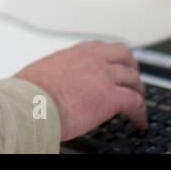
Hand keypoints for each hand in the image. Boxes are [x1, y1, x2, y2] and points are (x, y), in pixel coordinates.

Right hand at [13, 40, 146, 140]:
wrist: (32, 103)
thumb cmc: (30, 92)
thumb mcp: (42, 72)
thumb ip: (54, 73)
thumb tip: (48, 85)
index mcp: (76, 53)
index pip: (101, 47)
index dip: (113, 57)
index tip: (115, 64)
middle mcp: (93, 59)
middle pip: (124, 56)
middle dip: (132, 67)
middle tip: (134, 79)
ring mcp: (104, 76)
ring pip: (133, 79)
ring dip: (138, 91)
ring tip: (139, 103)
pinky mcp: (110, 96)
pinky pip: (135, 102)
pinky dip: (140, 112)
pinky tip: (139, 121)